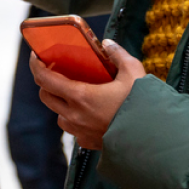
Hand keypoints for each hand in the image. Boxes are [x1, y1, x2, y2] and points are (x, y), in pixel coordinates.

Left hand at [30, 40, 146, 150]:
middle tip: (56, 72)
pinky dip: (76, 119)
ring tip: (76, 94)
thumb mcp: (133, 72)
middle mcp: (74, 116)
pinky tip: (91, 113)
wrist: (152, 139)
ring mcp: (80, 132)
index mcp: (80, 96)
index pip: (45, 79)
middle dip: (46, 83)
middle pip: (46, 97)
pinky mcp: (88, 143)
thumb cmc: (142, 105)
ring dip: (61, 103)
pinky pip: (73, 129)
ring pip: (59, 115)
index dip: (36, 66)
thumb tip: (107, 45)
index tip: (35, 57)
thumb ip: (118, 55)